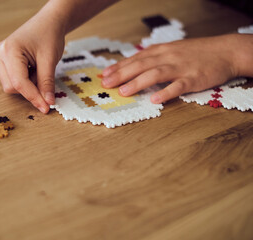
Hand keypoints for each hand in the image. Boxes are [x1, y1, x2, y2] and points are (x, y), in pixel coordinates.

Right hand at [0, 10, 64, 112]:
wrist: (48, 22)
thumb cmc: (49, 35)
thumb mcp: (50, 60)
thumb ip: (46, 83)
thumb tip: (47, 103)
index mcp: (9, 50)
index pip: (19, 82)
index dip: (33, 97)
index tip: (46, 107)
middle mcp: (0, 54)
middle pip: (12, 87)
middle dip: (30, 90)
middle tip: (46, 82)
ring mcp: (0, 57)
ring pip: (11, 85)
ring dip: (29, 85)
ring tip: (39, 69)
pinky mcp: (4, 61)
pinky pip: (13, 80)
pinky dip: (26, 80)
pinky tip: (34, 69)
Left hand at [101, 34, 239, 103]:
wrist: (225, 51)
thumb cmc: (195, 53)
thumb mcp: (171, 51)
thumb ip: (152, 59)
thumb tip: (132, 68)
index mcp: (161, 51)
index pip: (135, 59)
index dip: (118, 67)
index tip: (104, 75)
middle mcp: (168, 57)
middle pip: (141, 65)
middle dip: (121, 75)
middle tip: (106, 84)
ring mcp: (180, 67)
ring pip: (155, 74)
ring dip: (138, 83)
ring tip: (124, 91)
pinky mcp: (194, 78)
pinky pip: (178, 85)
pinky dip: (166, 92)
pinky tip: (155, 99)